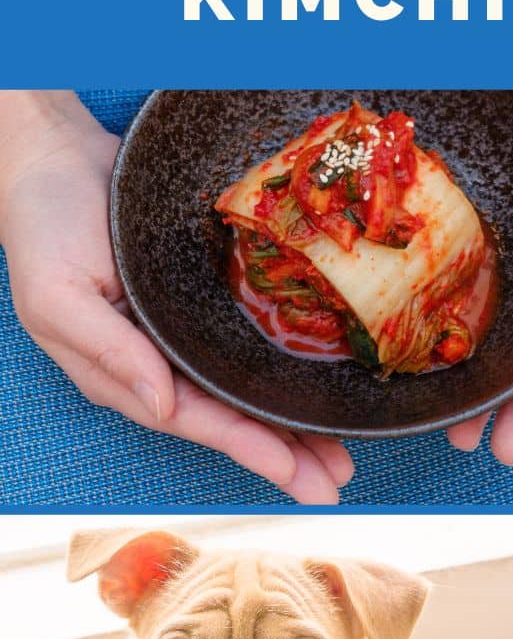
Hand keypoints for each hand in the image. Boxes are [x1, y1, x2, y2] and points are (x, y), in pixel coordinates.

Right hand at [0, 91, 353, 502]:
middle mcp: (160, 361)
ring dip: (293, 422)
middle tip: (338, 480)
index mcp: (124, 372)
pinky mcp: (203, 298)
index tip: (294, 472)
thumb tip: (162, 406)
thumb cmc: (44, 227)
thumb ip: (109, 353)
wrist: (56, 158)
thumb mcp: (59, 296)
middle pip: (230, 415)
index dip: (246, 446)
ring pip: (246, 386)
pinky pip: (248, 341)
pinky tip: (316, 384)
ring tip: (342, 452)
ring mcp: (185, 331)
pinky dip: (282, 366)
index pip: (195, 419)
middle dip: (285, 451)